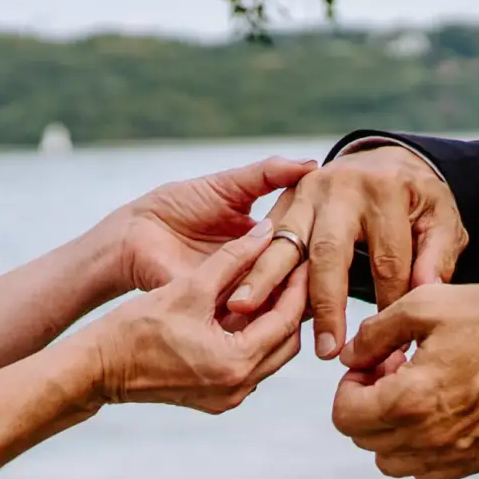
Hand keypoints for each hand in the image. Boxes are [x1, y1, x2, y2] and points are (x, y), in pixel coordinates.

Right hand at [86, 221, 306, 412]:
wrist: (98, 369)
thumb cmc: (135, 328)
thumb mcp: (188, 288)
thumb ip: (232, 259)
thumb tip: (266, 232)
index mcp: (236, 362)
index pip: (286, 320)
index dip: (298, 286)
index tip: (305, 258)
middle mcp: (238, 387)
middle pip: (286, 342)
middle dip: (292, 306)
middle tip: (297, 271)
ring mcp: (227, 397)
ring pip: (270, 356)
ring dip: (273, 323)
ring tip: (276, 286)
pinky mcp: (215, 398)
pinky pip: (249, 366)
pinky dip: (253, 339)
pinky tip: (250, 311)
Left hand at [98, 156, 315, 295]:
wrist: (135, 233)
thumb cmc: (176, 205)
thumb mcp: (230, 185)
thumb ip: (269, 175)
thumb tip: (313, 165)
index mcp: (262, 241)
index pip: (299, 246)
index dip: (319, 243)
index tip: (344, 237)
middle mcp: (255, 270)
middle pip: (293, 275)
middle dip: (311, 272)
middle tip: (335, 266)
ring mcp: (240, 292)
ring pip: (275, 297)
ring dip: (292, 293)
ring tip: (315, 285)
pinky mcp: (220, 308)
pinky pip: (248, 314)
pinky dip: (263, 309)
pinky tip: (283, 304)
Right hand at [226, 145, 465, 360]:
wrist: (384, 162)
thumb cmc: (416, 200)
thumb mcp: (441, 220)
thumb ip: (437, 257)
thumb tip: (424, 292)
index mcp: (386, 189)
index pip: (386, 260)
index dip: (388, 305)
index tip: (390, 344)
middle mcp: (341, 186)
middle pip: (330, 253)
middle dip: (328, 306)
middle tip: (327, 350)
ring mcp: (308, 191)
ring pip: (286, 243)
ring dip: (265, 280)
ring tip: (245, 311)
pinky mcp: (286, 199)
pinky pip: (265, 239)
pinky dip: (253, 269)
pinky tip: (242, 299)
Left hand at [332, 283, 478, 478]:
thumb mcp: (426, 305)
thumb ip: (375, 333)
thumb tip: (351, 355)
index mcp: (409, 399)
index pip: (344, 416)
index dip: (348, 387)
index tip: (370, 366)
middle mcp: (427, 436)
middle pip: (364, 440)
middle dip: (367, 404)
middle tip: (392, 372)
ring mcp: (452, 454)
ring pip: (391, 461)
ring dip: (390, 430)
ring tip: (414, 393)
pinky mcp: (474, 461)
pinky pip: (425, 470)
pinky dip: (419, 447)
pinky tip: (437, 412)